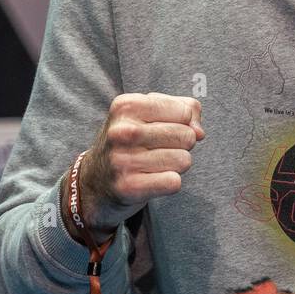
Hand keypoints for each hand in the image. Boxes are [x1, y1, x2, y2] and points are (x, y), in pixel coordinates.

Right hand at [79, 92, 203, 235]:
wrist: (94, 181)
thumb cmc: (129, 142)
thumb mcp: (149, 113)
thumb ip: (185, 108)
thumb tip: (200, 132)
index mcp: (126, 106)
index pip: (184, 110)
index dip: (182, 122)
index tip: (162, 129)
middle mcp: (122, 131)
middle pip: (187, 136)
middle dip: (180, 145)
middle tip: (157, 150)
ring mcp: (123, 160)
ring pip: (184, 160)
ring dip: (175, 165)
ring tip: (153, 164)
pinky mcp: (129, 187)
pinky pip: (174, 182)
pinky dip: (170, 183)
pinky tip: (152, 180)